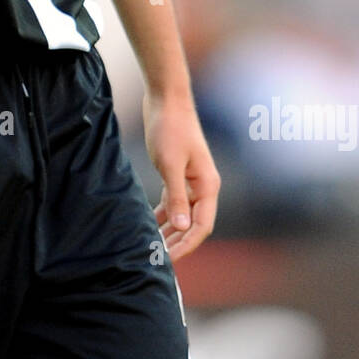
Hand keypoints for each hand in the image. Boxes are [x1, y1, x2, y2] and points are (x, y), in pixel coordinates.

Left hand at [144, 93, 219, 261]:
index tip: (168, 259)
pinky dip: (163, 214)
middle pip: (194, 224)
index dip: (186, 245)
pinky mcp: (178, 173)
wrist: (166, 99)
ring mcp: (191, 180)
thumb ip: (176, 197)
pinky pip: (173, 202)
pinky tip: (150, 224)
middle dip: (178, 242)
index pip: (202, 226)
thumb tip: (182, 227)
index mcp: (208, 186)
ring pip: (183, 214)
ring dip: (170, 231)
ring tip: (153, 247)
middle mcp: (203, 186)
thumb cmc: (170, 128)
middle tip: (157, 259)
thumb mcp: (170, 165)